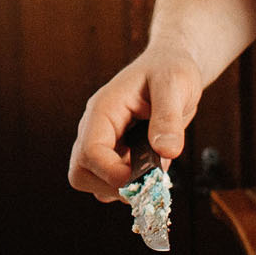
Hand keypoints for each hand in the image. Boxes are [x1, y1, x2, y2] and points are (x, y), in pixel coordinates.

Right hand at [68, 41, 203, 200]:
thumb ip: (168, 117)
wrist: (172, 65)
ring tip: (155, 173)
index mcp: (102, 110)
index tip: (145, 178)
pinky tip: (156, 170)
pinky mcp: (117, 154)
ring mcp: (105, 143)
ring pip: (93, 182)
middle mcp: (96, 129)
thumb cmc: (169, 68)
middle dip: (112, 186)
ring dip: (123, 189)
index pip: (89, 152)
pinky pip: (113, 182)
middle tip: (147, 181)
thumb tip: (166, 151)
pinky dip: (133, 187)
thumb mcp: (175, 84)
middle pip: (80, 172)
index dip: (113, 173)